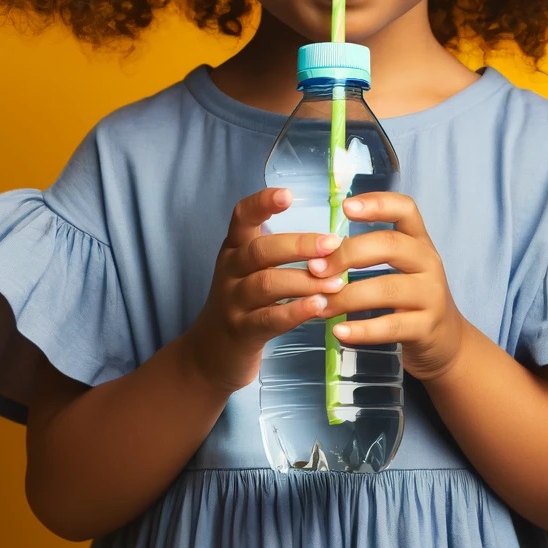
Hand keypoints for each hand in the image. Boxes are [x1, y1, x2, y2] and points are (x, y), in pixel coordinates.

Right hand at [182, 187, 347, 395]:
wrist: (210, 354)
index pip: (241, 217)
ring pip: (267, 284)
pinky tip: (320, 307)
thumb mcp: (250, 271)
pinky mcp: (241, 332)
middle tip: (333, 244)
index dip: (262, 203)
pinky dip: (296, 312)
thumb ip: (278, 253)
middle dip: (298, 245)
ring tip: (337, 282)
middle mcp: (230, 271)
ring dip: (305, 281)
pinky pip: (269, 319)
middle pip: (260, 250)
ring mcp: (233, 302)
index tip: (288, 194)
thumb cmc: (243, 304)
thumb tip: (332, 239)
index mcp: (234, 249)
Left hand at [309, 191, 469, 381]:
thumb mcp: (402, 267)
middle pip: (390, 245)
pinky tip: (339, 332)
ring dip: (347, 296)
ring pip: (387, 288)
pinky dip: (362, 330)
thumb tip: (319, 248)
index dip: (377, 203)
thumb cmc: (410, 298)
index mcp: (419, 242)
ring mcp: (431, 295)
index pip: (406, 209)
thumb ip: (370, 252)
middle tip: (316, 268)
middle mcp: (429, 263)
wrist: (444, 340)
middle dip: (348, 254)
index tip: (346, 206)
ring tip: (320, 305)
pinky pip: (391, 326)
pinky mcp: (427, 327)